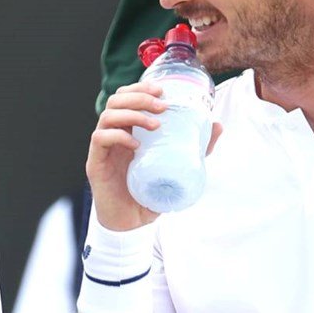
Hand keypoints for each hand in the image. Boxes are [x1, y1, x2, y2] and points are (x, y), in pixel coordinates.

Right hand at [85, 81, 222, 232]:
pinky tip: (136, 145)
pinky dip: (118, 136)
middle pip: (116, 100)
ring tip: (155, 125)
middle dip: (139, 97)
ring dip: (132, 114)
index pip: (127, 97)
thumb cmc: (150, 194)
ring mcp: (103, 148)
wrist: (131, 224)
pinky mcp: (95, 163)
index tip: (162, 90)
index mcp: (129, 130)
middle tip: (162, 106)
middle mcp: (114, 134)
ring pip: (108, 115)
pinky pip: (100, 138)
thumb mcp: (177, 167)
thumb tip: (218, 125)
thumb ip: (195, 148)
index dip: (141, 88)